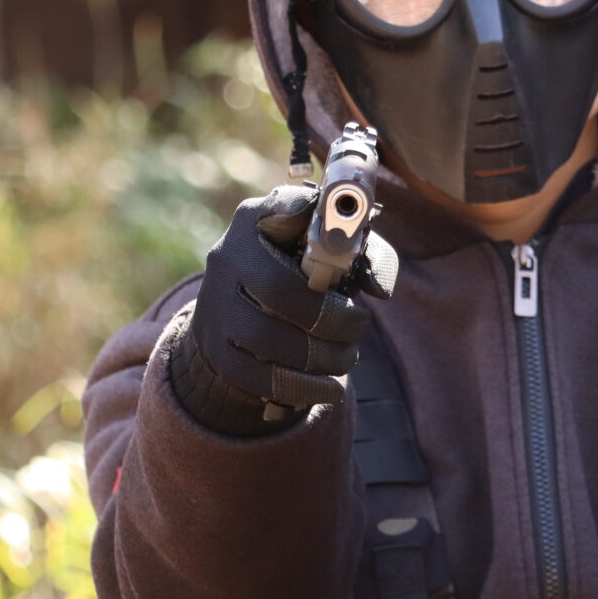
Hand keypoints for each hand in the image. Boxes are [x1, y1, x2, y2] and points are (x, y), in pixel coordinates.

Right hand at [166, 184, 397, 434]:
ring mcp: (217, 308)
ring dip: (321, 355)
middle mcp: (227, 259)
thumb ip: (359, 248)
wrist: (239, 305)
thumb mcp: (323, 241)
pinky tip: (330, 388)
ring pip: (265, 339)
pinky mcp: (218, 353)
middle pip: (277, 289)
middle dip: (330, 315)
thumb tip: (380, 288)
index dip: (304, 217)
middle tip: (360, 324)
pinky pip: (257, 378)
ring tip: (348, 357)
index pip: (276, 210)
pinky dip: (302, 388)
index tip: (338, 236)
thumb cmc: (297, 265)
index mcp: (256, 222)